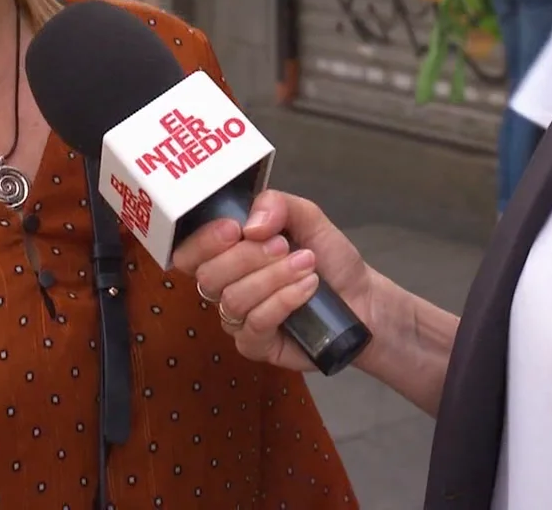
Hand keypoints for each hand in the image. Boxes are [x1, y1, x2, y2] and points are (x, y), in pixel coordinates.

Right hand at [173, 190, 373, 372]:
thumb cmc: (329, 258)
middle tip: (284, 246)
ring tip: (306, 265)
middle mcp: (226, 287)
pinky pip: (255, 324)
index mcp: (227, 253)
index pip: (189, 252)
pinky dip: (283, 301)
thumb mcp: (308, 218)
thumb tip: (250, 224)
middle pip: (209, 276)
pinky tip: (307, 288)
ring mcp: (238, 319)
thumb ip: (278, 205)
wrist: (362, 298)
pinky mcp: (255, 345)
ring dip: (272, 278)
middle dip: (248, 257)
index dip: (204, 241)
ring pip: (233, 300)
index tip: (236, 229)